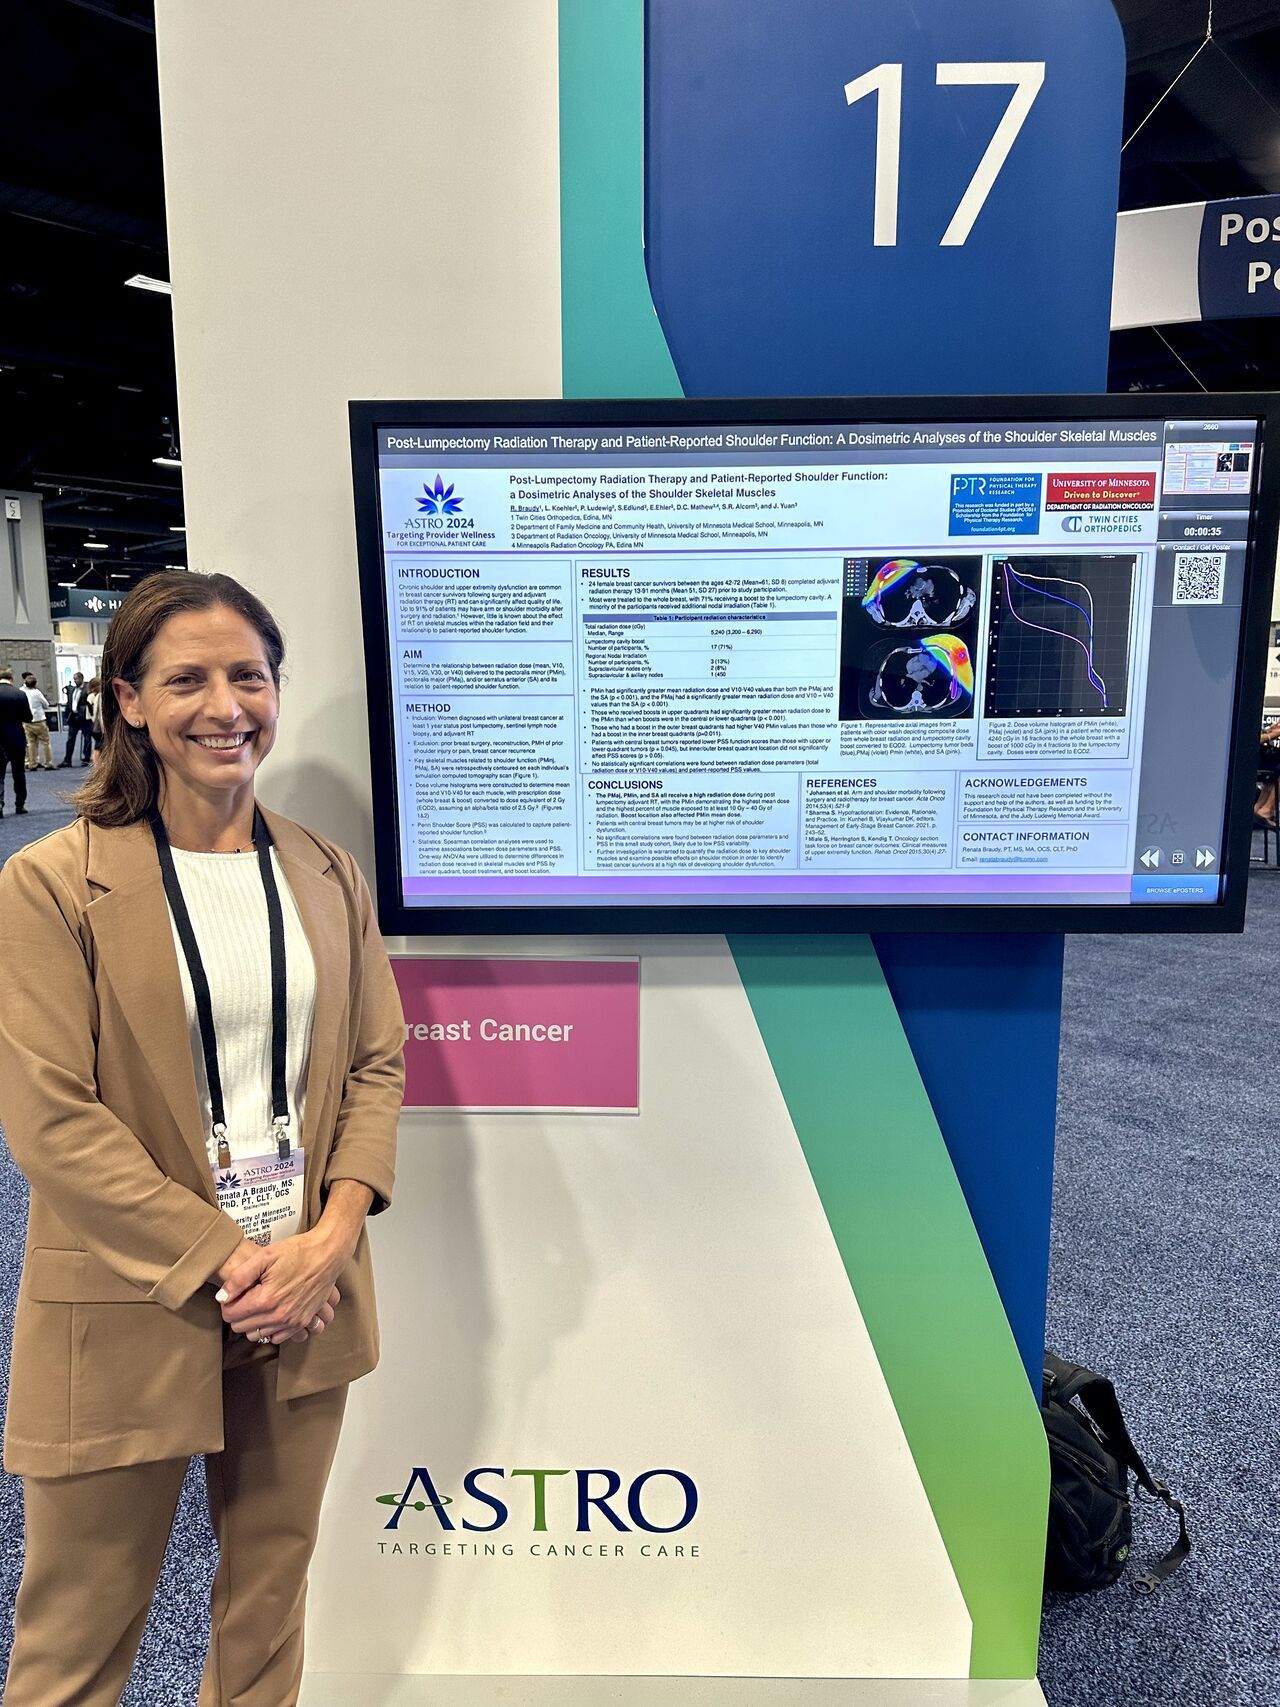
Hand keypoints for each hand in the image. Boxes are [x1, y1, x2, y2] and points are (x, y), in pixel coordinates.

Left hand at [218, 1228, 347, 1342]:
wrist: (328, 1254)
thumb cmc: (298, 1252)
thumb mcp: (265, 1256)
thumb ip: (239, 1277)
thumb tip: (222, 1297)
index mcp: (266, 1299)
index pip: (230, 1315)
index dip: (228, 1302)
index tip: (235, 1292)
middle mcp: (278, 1316)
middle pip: (241, 1327)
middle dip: (238, 1312)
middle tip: (247, 1295)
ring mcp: (291, 1322)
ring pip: (256, 1335)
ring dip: (253, 1321)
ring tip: (260, 1301)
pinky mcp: (302, 1323)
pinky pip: (276, 1337)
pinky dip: (270, 1327)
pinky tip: (272, 1311)